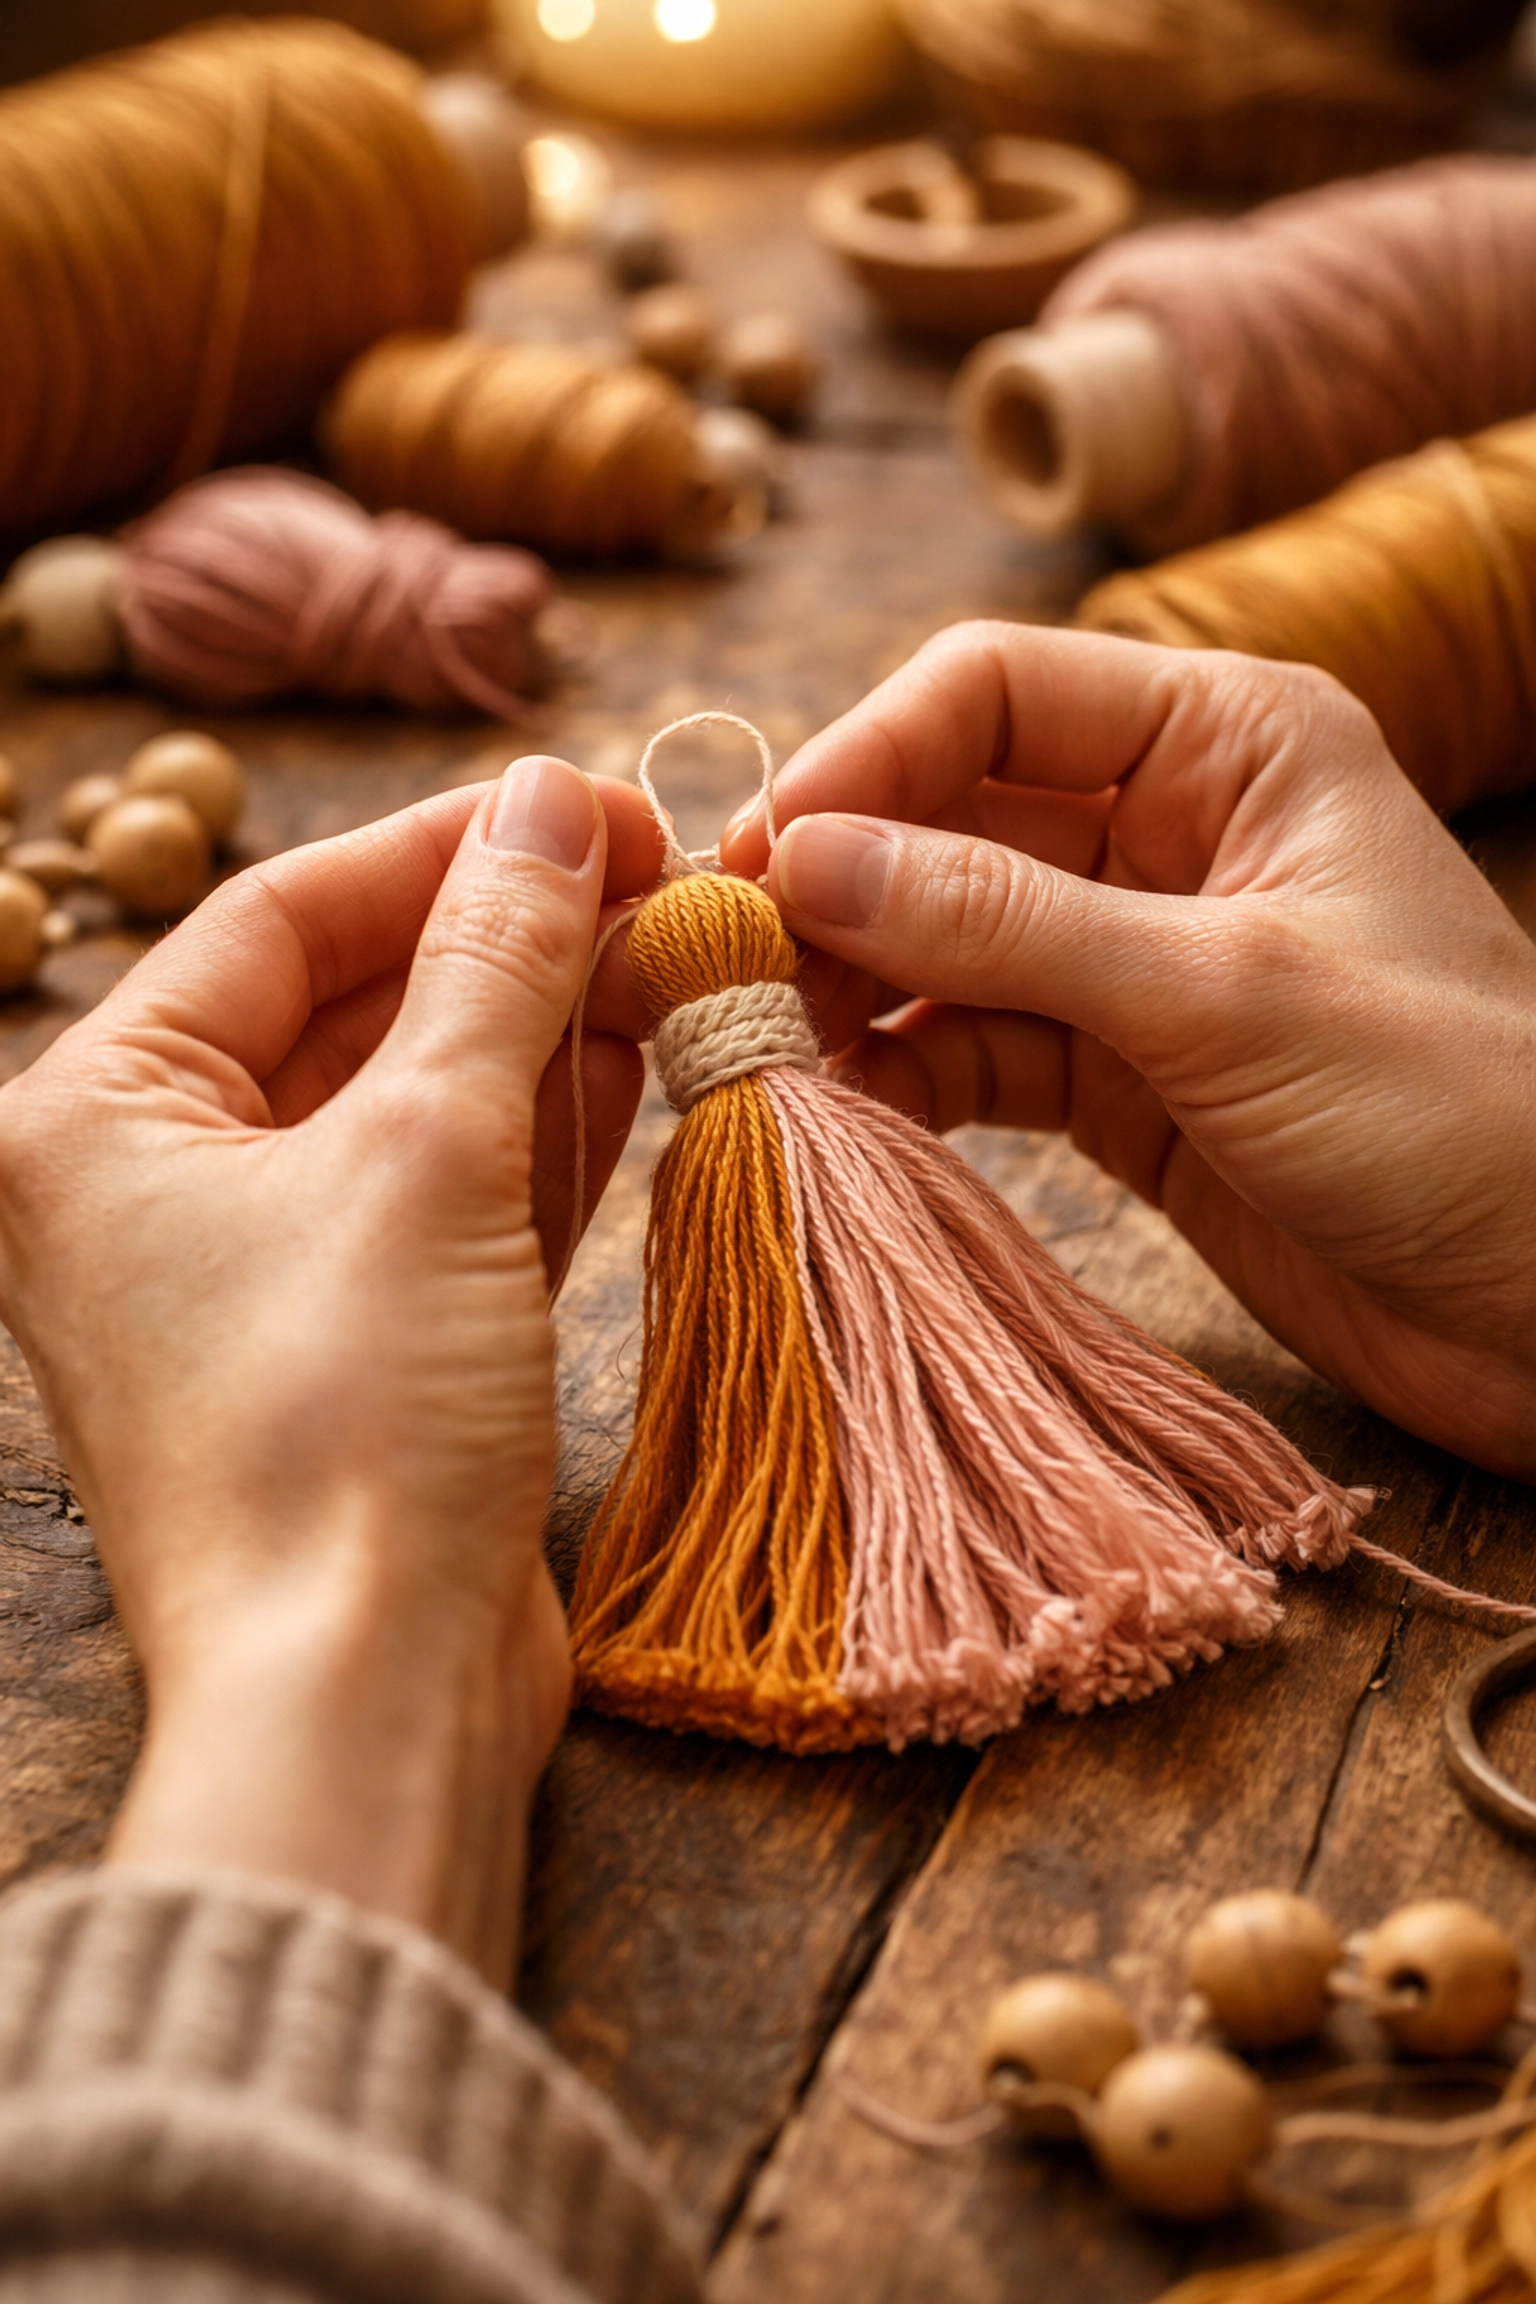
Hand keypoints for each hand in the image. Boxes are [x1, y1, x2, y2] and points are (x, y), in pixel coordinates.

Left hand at [0, 759, 662, 1984]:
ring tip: (667, 953)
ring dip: (540, 1029)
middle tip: (649, 875)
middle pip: (348, 1003)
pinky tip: (637, 1061)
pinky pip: (447, 1196)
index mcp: (94, 1119)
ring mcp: (258, 1271)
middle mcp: (154, 1188)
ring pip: (412, 1099)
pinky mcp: (357, 1341)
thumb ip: (494, 964)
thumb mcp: (427, 1153)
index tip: (584, 803)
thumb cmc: (341, 1427)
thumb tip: (546, 808)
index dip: (442, 848)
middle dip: (504, 940)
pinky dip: (540, 1133)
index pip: (278, 919)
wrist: (364, 1697)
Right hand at [721, 624, 1535, 1479]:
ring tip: (762, 1049)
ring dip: (852, 989)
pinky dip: (903, 1078)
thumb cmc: (1457, 1113)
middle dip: (837, 883)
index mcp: (1230, 740)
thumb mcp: (1224, 993)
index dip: (864, 759)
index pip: (994, 691)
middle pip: (948, 813)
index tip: (760, 856)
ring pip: (945, 941)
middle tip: (725, 964)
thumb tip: (807, 856)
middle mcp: (1171, 830)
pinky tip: (838, 1111)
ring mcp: (1138, 960)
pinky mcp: (1120, 1081)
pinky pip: (975, 1051)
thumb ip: (1008, 923)